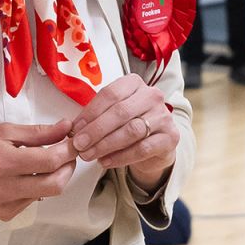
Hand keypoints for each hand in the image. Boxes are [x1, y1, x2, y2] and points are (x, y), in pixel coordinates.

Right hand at [0, 122, 76, 220]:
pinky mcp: (5, 213)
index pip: (49, 161)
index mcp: (3, 161)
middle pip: (55, 184)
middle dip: (68, 167)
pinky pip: (33, 200)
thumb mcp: (4, 130)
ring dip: (54, 176)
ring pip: (47, 193)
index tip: (74, 141)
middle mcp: (4, 187)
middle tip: (67, 153)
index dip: (68, 150)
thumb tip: (66, 128)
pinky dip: (37, 186)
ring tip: (45, 161)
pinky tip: (26, 175)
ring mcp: (5, 203)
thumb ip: (38, 132)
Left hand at [68, 73, 177, 190]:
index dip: (90, 112)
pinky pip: (142, 149)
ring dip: (106, 145)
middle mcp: (152, 96)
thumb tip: (74, 128)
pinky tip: (105, 161)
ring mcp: (164, 116)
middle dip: (96, 130)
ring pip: (131, 131)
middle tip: (79, 144)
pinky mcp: (170, 137)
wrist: (154, 144)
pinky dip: (121, 157)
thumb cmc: (128, 124)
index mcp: (134, 83)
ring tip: (89, 154)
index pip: (110, 94)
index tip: (74, 128)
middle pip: (120, 112)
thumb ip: (95, 116)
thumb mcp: (112, 114)